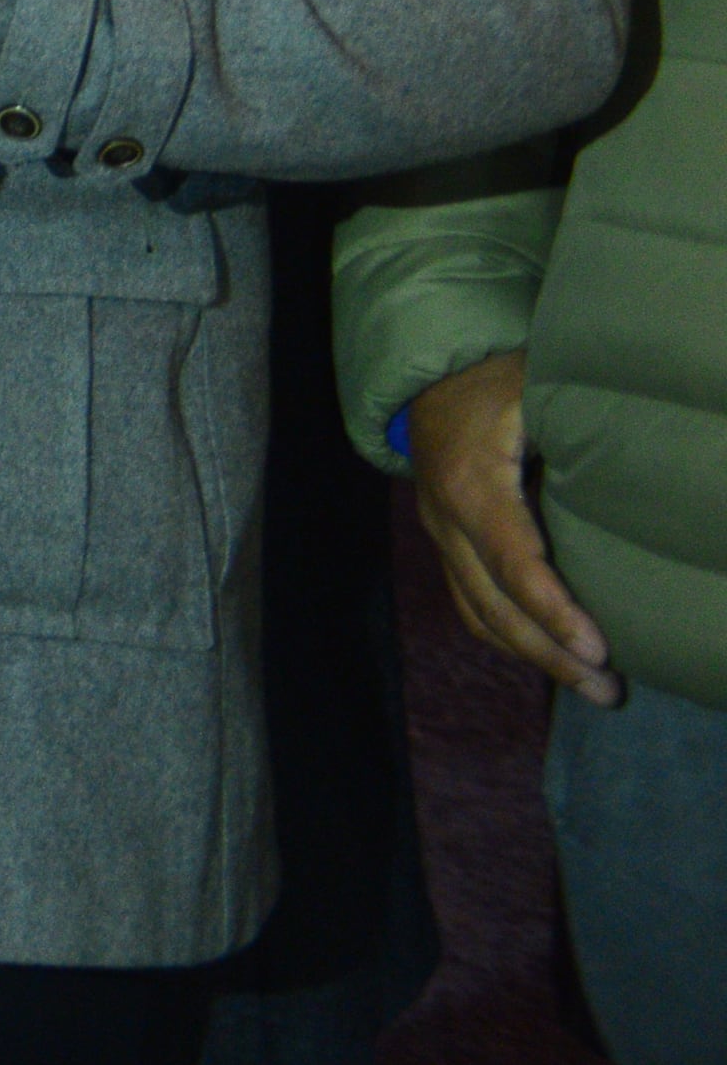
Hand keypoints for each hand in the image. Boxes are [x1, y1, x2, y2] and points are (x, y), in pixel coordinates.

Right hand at [410, 350, 618, 700]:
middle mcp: (447, 521)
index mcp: (470, 485)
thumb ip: (575, 426)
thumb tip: (636, 465)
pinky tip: (550, 655)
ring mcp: (441, 537)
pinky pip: (471, 605)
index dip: (554, 610)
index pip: (512, 563)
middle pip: (494, 607)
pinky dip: (508, 638)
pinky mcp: (446, 544)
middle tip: (608, 690)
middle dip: (551, 655)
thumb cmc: (495, 379)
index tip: (598, 648)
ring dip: (533, 657)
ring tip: (590, 685)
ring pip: (479, 615)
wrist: (428, 374)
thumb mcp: (534, 388)